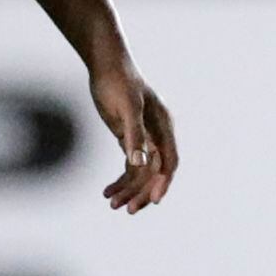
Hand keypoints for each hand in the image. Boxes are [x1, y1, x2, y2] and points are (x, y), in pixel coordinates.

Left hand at [88, 53, 179, 211]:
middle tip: (127, 210)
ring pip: (142, 173)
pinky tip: (107, 192)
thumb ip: (134, 135)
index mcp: (164, 127)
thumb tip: (137, 162)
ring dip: (128, 190)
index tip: (154, 201)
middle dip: (142, 192)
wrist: (106, 65)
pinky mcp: (130, 139)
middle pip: (155, 172)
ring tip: (111, 204)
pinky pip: (130, 167)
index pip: (169, 162)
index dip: (163, 182)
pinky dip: (120, 180)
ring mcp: (144, 139)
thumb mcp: (127, 107)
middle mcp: (158, 135)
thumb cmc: (118, 82)